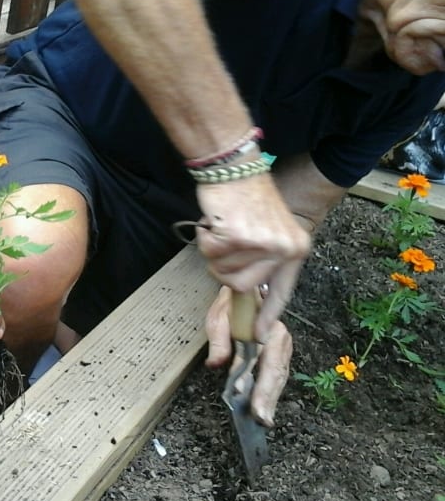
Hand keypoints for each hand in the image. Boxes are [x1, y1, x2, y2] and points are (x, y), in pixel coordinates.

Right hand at [195, 175, 309, 339]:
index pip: (281, 290)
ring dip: (215, 252)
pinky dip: (205, 239)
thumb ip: (264, 258)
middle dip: (226, 269)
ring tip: (222, 228)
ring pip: (224, 272)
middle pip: (243, 285)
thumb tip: (249, 288)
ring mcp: (262, 244)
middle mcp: (283, 248)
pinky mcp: (238, 237)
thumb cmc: (247, 195)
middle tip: (224, 244)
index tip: (257, 334)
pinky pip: (210, 254)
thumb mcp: (269, 228)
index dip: (267, 313)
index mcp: (295, 248)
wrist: (235, 166)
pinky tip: (214, 222)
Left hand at [205, 286, 291, 427]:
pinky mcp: (281, 354)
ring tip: (264, 419)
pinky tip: (266, 408)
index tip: (249, 400)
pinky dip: (272, 393)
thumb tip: (215, 363)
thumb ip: (219, 340)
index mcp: (267, 329)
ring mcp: (283, 348)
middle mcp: (280, 340)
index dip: (259, 383)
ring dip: (272, 400)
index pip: (264, 361)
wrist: (250, 292)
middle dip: (268, 398)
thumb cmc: (234, 304)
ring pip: (279, 378)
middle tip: (261, 419)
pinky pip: (278, 376)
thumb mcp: (220, 316)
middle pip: (276, 374)